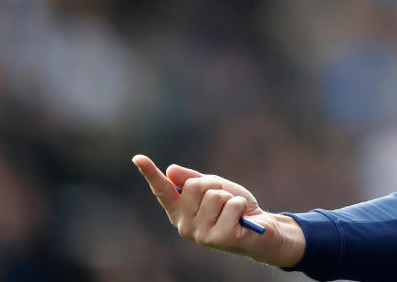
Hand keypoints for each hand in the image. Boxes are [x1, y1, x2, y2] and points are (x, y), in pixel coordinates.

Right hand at [132, 154, 304, 267]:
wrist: (260, 231)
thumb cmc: (235, 209)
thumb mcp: (216, 188)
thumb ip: (194, 180)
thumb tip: (170, 170)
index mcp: (181, 212)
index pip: (163, 190)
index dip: (150, 173)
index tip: (137, 158)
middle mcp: (185, 226)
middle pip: (194, 186)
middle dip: (215, 185)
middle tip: (225, 199)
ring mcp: (200, 235)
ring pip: (215, 195)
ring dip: (230, 197)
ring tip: (233, 211)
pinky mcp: (219, 238)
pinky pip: (232, 205)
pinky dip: (241, 205)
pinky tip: (241, 219)